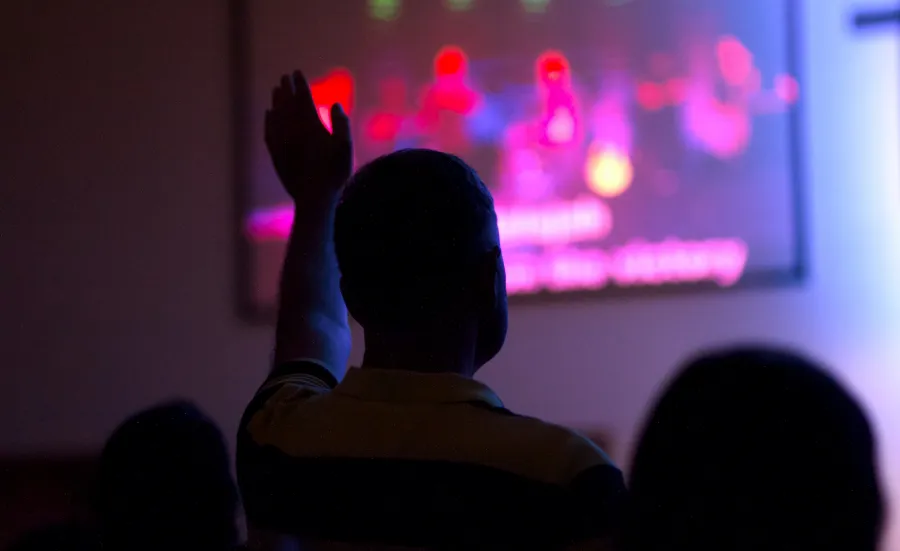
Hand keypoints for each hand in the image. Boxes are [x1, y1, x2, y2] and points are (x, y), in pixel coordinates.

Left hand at [265, 71, 352, 199]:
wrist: (313, 198)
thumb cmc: (333, 174)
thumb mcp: (345, 148)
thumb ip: (341, 124)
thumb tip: (335, 104)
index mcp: (311, 126)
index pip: (303, 98)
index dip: (300, 84)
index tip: (297, 73)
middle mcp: (293, 130)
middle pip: (287, 103)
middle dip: (286, 88)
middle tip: (285, 77)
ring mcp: (282, 142)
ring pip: (276, 115)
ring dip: (276, 101)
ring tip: (276, 89)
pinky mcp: (275, 154)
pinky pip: (269, 131)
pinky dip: (268, 120)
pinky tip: (269, 114)